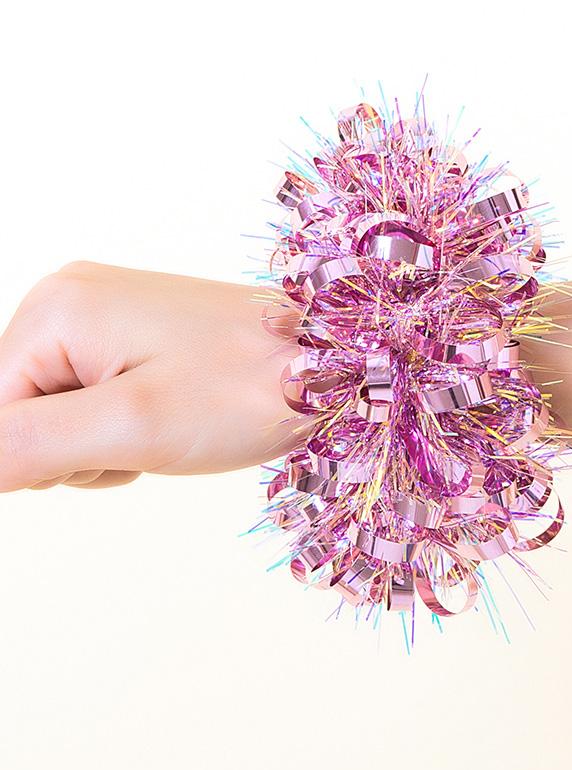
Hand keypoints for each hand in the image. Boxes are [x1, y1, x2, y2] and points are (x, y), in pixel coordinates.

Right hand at [0, 261, 302, 489]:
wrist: (331, 365)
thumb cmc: (245, 389)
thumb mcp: (129, 427)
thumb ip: (24, 446)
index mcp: (57, 310)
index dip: (49, 457)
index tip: (118, 448)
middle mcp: (74, 300)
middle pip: (26, 413)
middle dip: (84, 448)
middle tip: (154, 433)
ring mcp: (109, 315)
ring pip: (64, 414)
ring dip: (112, 441)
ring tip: (174, 422)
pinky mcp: (139, 336)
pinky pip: (100, 401)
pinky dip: (132, 426)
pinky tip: (178, 416)